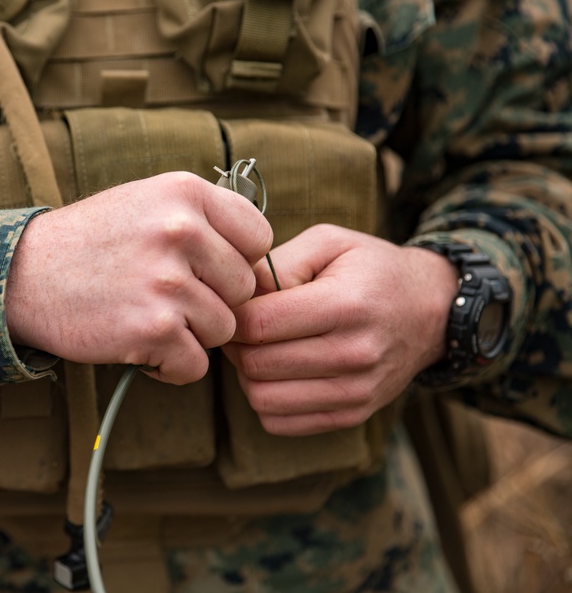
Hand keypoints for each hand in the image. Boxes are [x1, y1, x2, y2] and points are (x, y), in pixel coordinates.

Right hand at [5, 172, 272, 384]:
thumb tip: (260, 261)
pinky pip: (195, 365)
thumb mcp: (147, 202)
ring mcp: (167, 282)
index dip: (234, 262)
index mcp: (184, 192)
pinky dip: (169, 366)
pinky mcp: (152, 329)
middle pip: (244, 290)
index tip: (202, 270)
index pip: (258, 238)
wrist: (22, 276)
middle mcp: (180, 231)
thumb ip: (204, 219)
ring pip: (223, 330)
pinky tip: (138, 343)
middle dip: (212, 302)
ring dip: (190, 335)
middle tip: (164, 297)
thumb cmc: (91, 242)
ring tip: (145, 315)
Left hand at [225, 224, 457, 435]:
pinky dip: (265, 401)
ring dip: (246, 375)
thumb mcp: (328, 243)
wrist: (432, 310)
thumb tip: (234, 295)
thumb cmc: (370, 270)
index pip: (258, 325)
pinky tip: (277, 374)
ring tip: (258, 349)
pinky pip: (280, 423)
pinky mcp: (353, 415)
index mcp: (345, 305)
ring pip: (262, 398)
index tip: (236, 305)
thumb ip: (276, 263)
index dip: (233, 316)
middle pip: (255, 364)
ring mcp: (356, 391)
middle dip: (235, 344)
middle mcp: (354, 354)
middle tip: (242, 328)